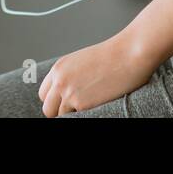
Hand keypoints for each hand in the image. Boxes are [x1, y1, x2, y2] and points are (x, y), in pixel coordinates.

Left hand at [37, 33, 159, 116]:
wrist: (128, 54)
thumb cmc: (112, 57)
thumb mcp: (82, 62)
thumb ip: (70, 76)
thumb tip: (68, 93)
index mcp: (58, 68)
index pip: (44, 94)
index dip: (54, 101)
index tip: (64, 104)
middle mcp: (59, 80)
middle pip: (48, 108)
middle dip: (59, 112)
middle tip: (75, 111)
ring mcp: (68, 93)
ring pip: (60, 116)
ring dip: (73, 114)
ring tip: (89, 106)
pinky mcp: (81, 104)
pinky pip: (76, 119)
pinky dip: (85, 116)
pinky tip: (96, 107)